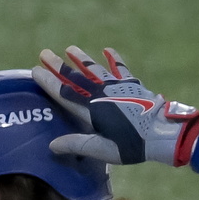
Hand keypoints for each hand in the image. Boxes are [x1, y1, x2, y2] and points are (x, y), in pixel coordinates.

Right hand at [32, 46, 198, 166]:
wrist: (162, 132)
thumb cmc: (133, 145)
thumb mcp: (103, 150)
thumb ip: (78, 144)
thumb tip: (52, 145)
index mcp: (92, 110)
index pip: (65, 94)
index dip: (49, 82)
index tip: (36, 71)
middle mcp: (102, 94)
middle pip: (76, 77)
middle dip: (59, 66)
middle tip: (45, 53)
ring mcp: (118, 87)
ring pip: (95, 69)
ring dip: (82, 59)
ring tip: (70, 48)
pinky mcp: (132, 86)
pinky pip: (120, 69)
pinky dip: (113, 59)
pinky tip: (107, 50)